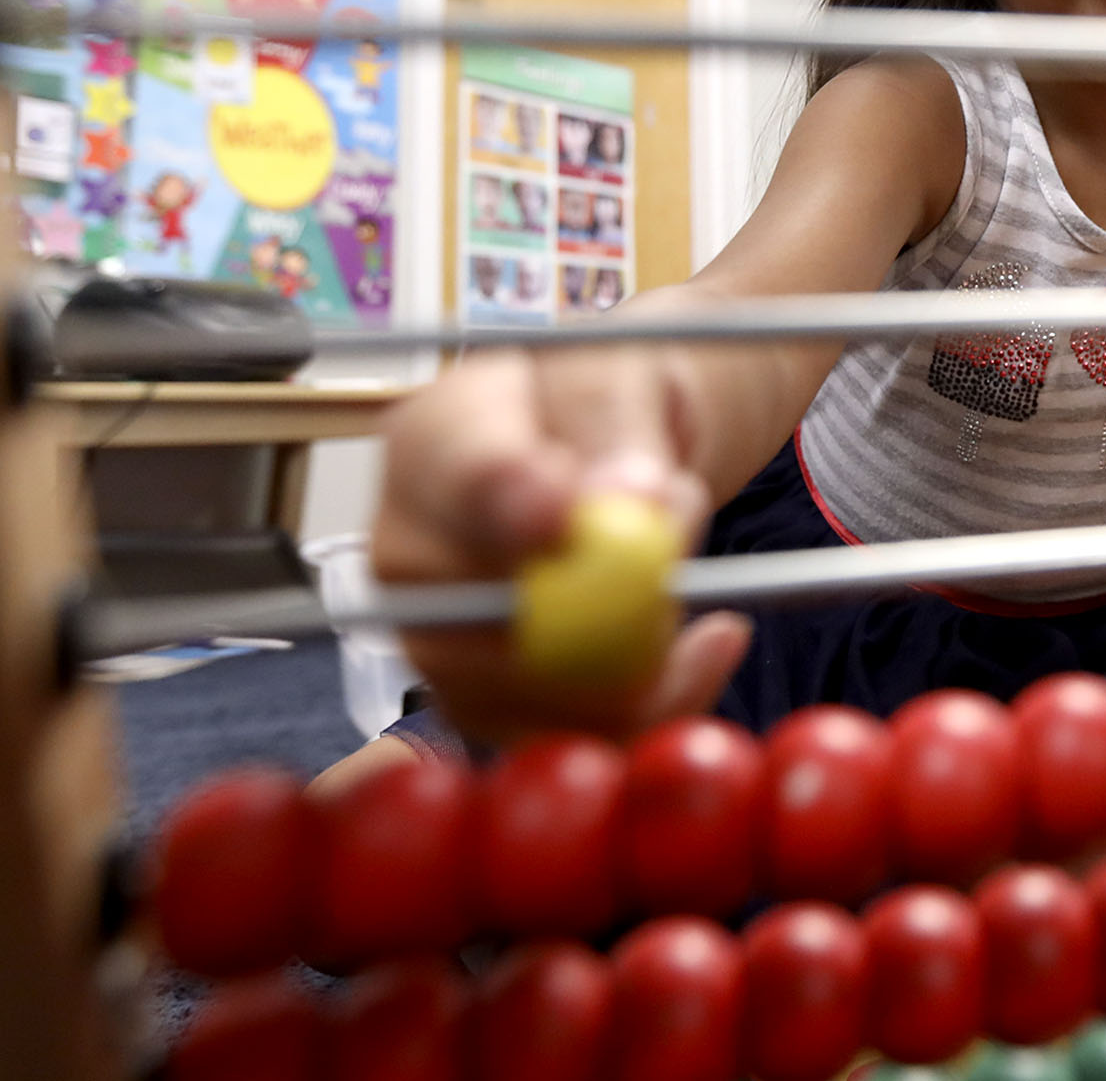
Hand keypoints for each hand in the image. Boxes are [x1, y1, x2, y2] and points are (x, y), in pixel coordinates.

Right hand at [371, 350, 748, 740]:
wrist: (623, 443)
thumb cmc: (611, 397)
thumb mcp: (624, 369)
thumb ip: (618, 423)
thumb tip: (625, 496)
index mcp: (434, 437)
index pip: (457, 479)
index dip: (512, 510)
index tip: (572, 521)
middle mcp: (411, 545)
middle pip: (465, 619)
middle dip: (593, 617)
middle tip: (680, 576)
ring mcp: (438, 633)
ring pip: (515, 698)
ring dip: (633, 663)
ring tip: (686, 584)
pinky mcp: (487, 697)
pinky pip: (560, 737)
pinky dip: (646, 708)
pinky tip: (694, 653)